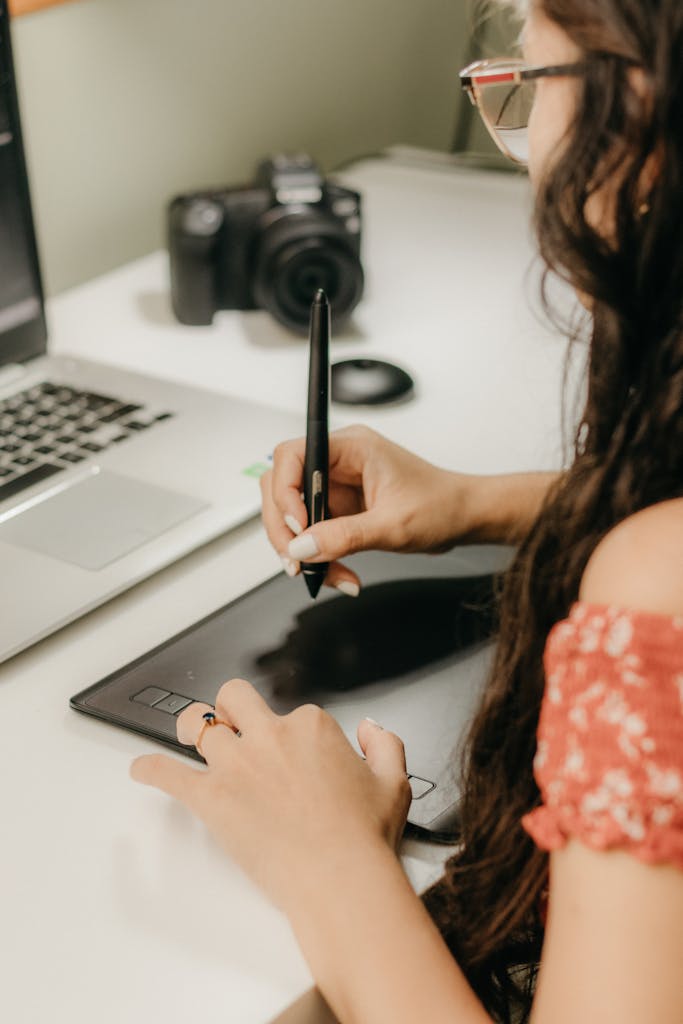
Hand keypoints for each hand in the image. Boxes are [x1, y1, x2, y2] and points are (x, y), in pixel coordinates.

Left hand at [130, 679, 411, 911]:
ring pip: (196, 724)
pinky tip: (141, 769)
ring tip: (188, 734)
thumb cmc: (363, 837)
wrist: (339, 878)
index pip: (294, 712)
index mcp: (310, 727)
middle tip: (232, 723)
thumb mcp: (394, 782)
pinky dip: (150, 769)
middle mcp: (269, 736)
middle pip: (235, 698)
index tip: (296, 755)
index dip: (293, 734)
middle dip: (232, 707)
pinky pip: (168, 774)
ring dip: (190, 726)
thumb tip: (369, 729)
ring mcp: (237, 765)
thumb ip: (385, 744)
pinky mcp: (212, 798)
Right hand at [261, 425, 475, 592]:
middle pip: (281, 486)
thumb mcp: (394, 525)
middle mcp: (338, 461)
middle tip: (298, 562)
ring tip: (326, 575)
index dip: (285, 490)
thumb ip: (344, 536)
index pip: (293, 455)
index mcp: (351, 447)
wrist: (464, 518)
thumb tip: (302, 548)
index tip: (299, 524)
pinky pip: (311, 533)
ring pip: (292, 514)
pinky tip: (338, 573)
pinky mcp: (338, 509)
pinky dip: (318, 557)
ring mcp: (335, 486)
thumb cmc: (442, 506)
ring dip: (301, 549)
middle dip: (286, 528)